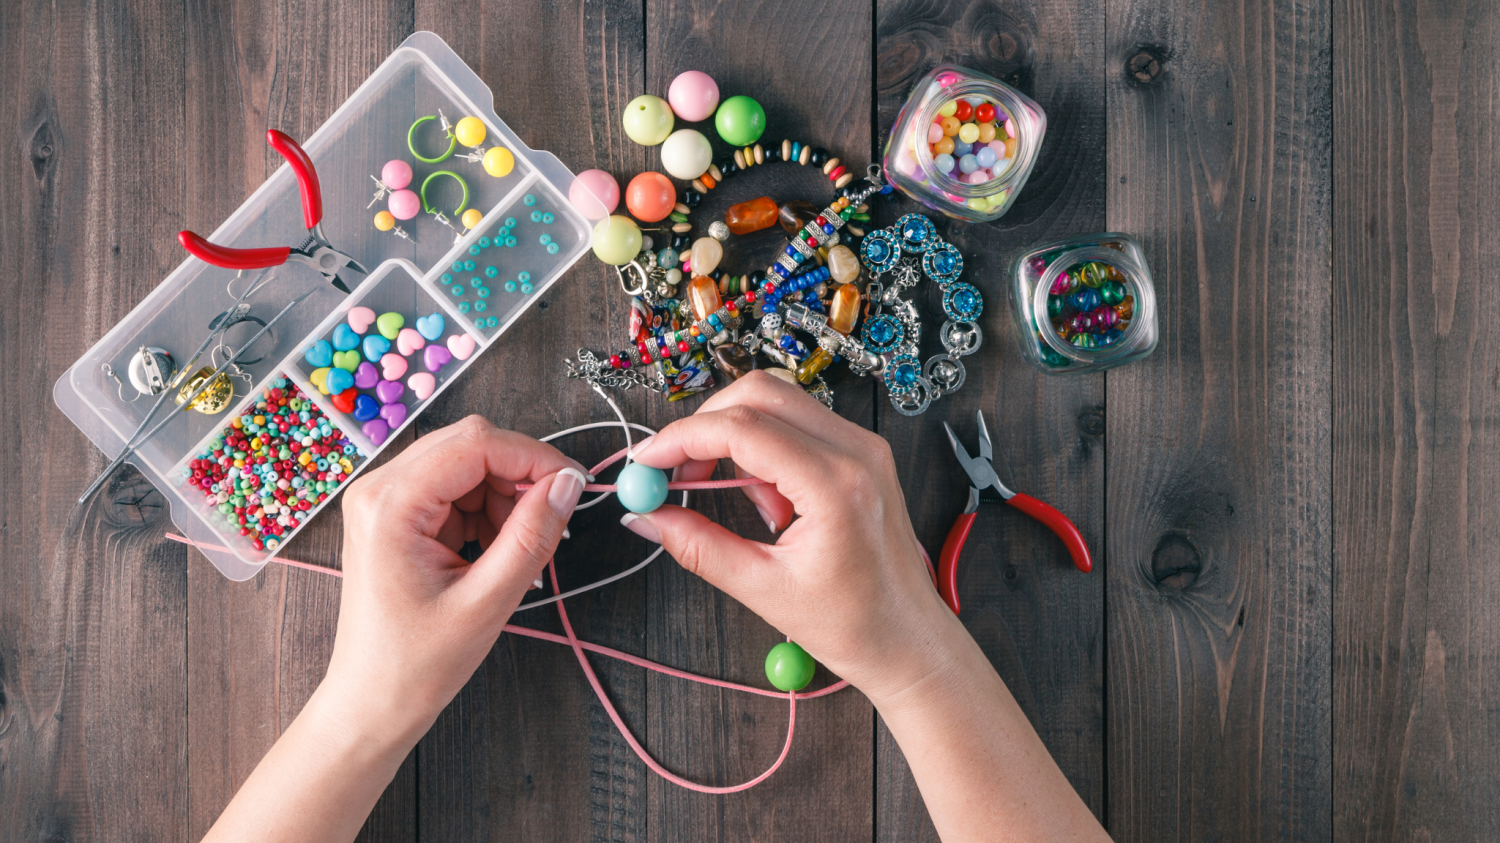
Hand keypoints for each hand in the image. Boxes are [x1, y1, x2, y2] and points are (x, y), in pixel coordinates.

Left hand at [325, 415, 588, 737]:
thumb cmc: (417, 663)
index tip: (574, 485)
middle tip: (553, 518)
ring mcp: (385, 500)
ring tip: (517, 550)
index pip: (475, 444)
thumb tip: (568, 484)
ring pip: (466, 464)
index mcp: (390, 503)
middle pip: (469, 445)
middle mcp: (379, 488)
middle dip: (519, 475)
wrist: (372, 701)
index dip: (533, 457)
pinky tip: (495, 551)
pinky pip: (455, 489)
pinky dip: (487, 511)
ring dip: (504, 496)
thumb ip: (532, 536)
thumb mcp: (487, 601)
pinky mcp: (396, 515)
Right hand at [622, 371, 961, 699]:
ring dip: (735, 437)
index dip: (681, 440)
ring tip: (739, 501)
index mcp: (836, 485)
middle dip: (705, 427)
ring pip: (777, 401)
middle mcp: (856, 451)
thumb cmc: (855, 624)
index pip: (741, 429)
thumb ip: (697, 546)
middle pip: (758, 393)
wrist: (911, 641)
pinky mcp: (862, 452)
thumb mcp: (764, 590)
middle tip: (677, 473)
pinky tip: (769, 503)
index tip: (646, 463)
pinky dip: (765, 447)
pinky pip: (798, 423)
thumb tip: (646, 517)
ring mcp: (864, 446)